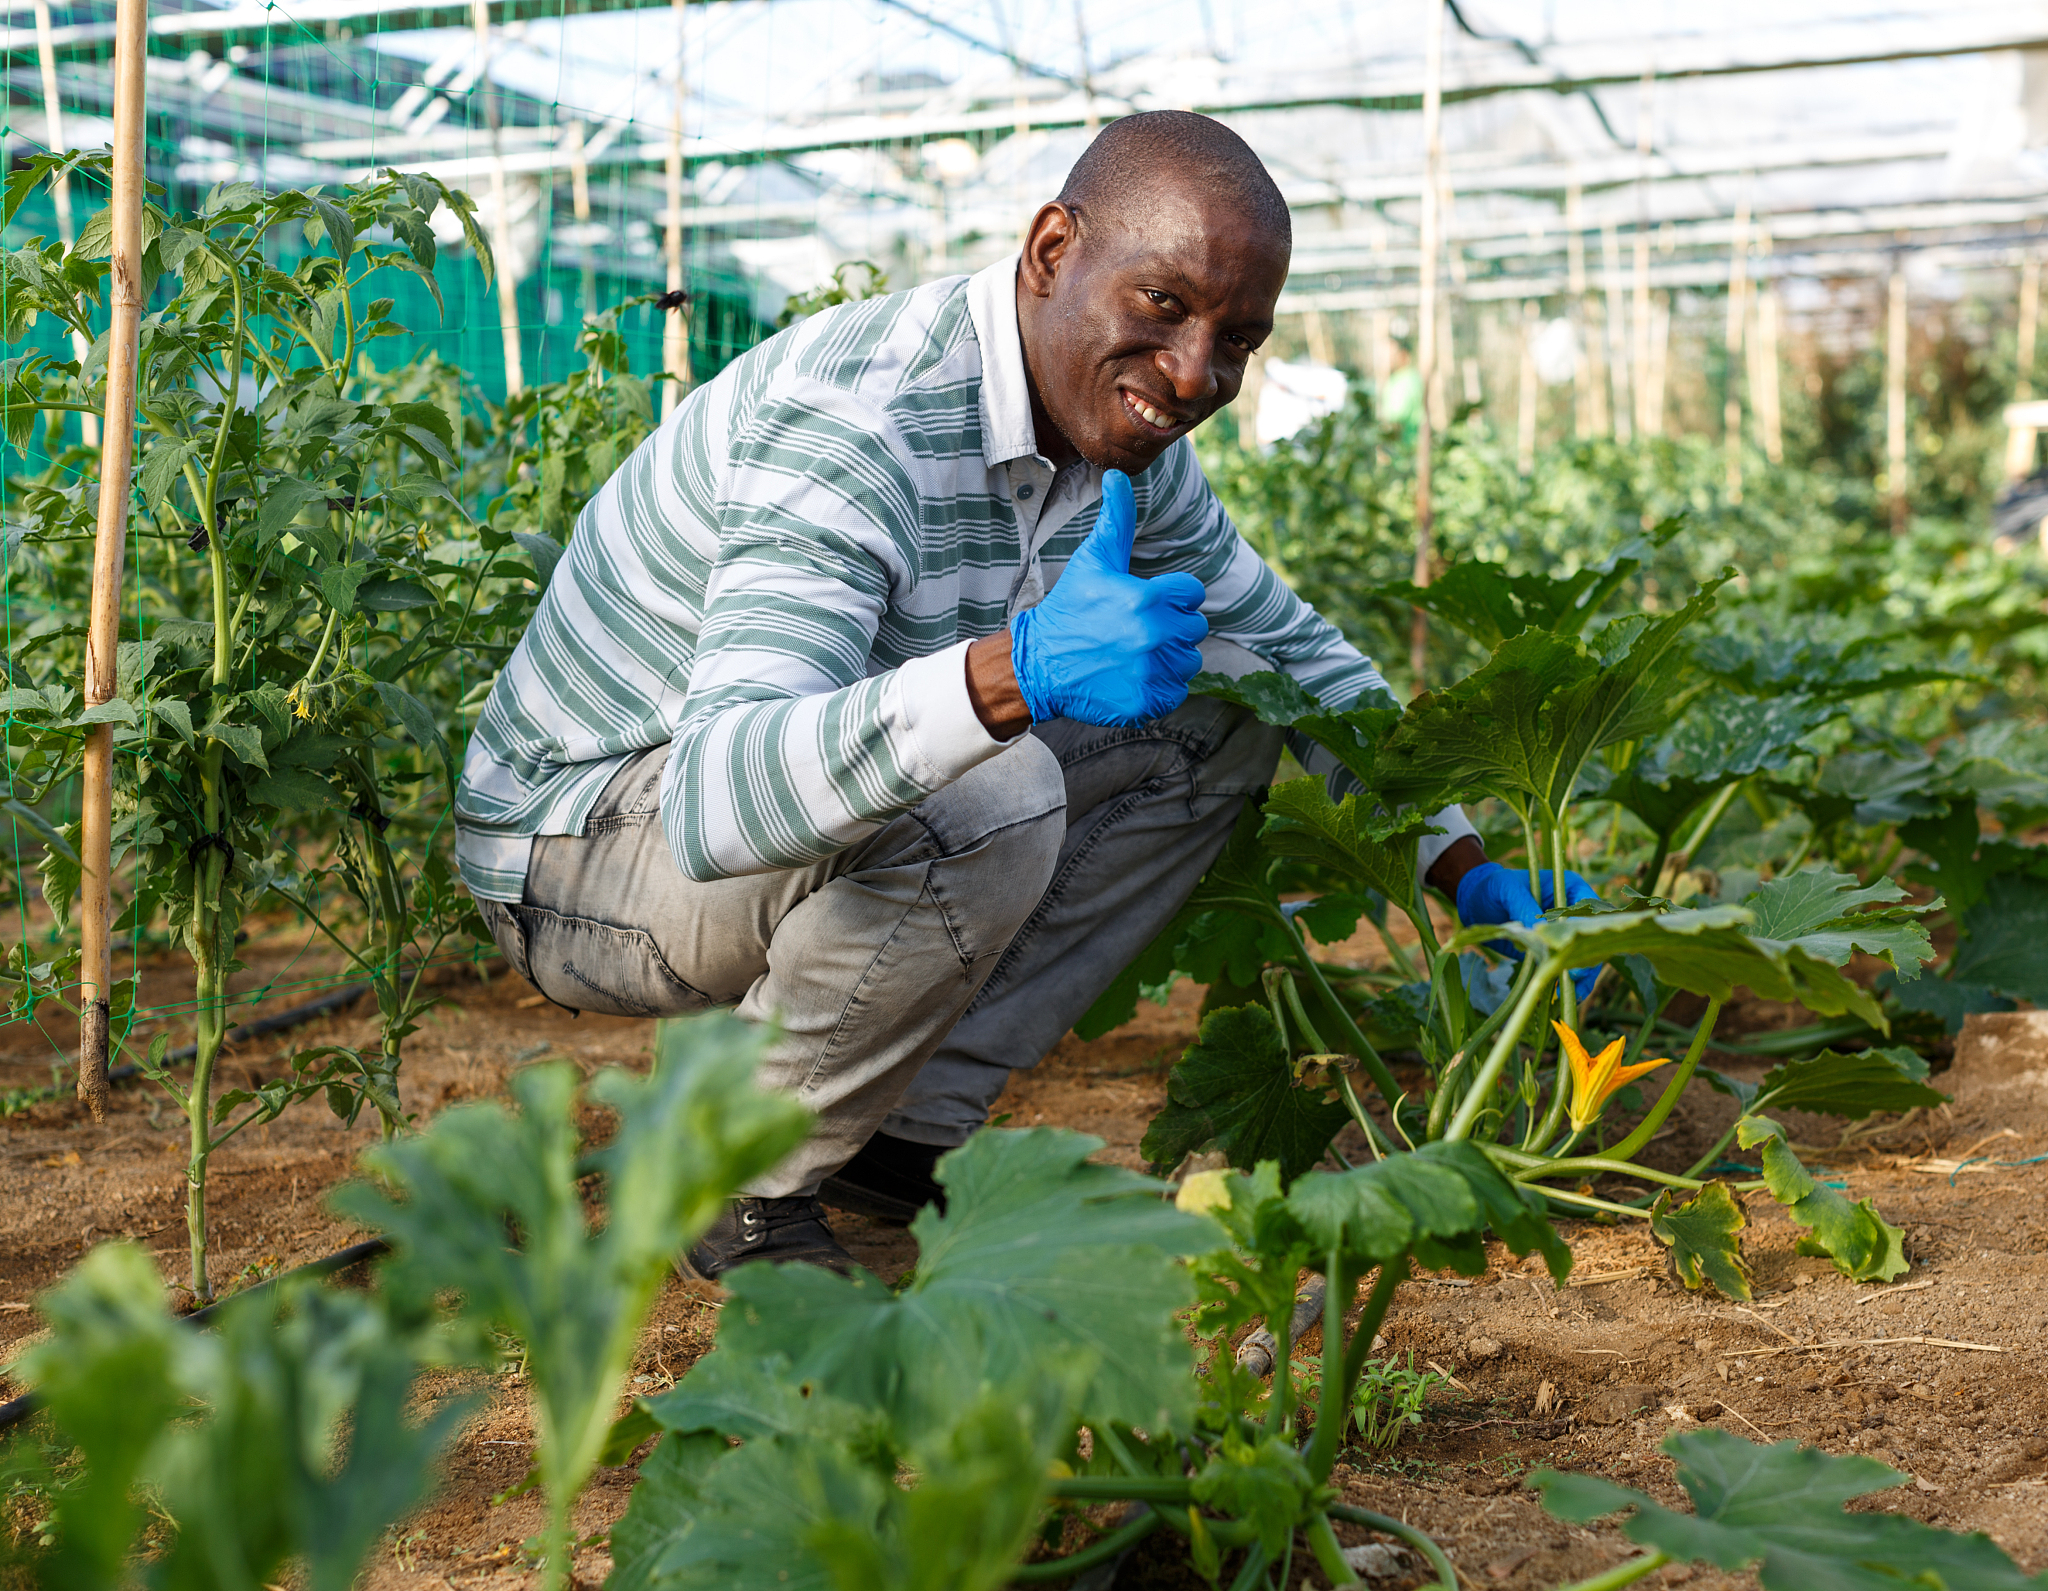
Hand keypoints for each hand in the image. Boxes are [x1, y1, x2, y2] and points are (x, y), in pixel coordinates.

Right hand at [1008, 469, 1207, 726]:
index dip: (1172, 597)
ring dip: (1168, 659)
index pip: (1192, 594)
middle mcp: (1155, 635)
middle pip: (1194, 629)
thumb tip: (1117, 476)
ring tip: (1133, 654)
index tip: (1145, 604)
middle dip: (1171, 628)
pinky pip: (1175, 691)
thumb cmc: (1070, 607)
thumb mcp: (1094, 561)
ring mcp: (1152, 671)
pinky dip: (1159, 687)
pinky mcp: (1147, 701)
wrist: (1040, 663)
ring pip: (1188, 661)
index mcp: (1148, 598)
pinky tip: (1131, 676)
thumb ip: (1117, 521)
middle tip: (1135, 631)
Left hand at [1454, 861, 1600, 999]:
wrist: (1476, 900)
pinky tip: (1558, 996)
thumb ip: (1523, 905)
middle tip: (1576, 979)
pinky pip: (1561, 967)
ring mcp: (1563, 935)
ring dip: (1579, 978)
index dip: (1591, 930)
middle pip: (1591, 939)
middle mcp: (1573, 914)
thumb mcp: (1508, 889)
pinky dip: (1562, 983)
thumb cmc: (1496, 885)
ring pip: (1581, 958)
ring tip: (1572, 996)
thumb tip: (1536, 931)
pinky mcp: (1550, 951)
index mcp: (1570, 889)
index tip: (1579, 948)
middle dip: (1587, 961)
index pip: (1592, 910)